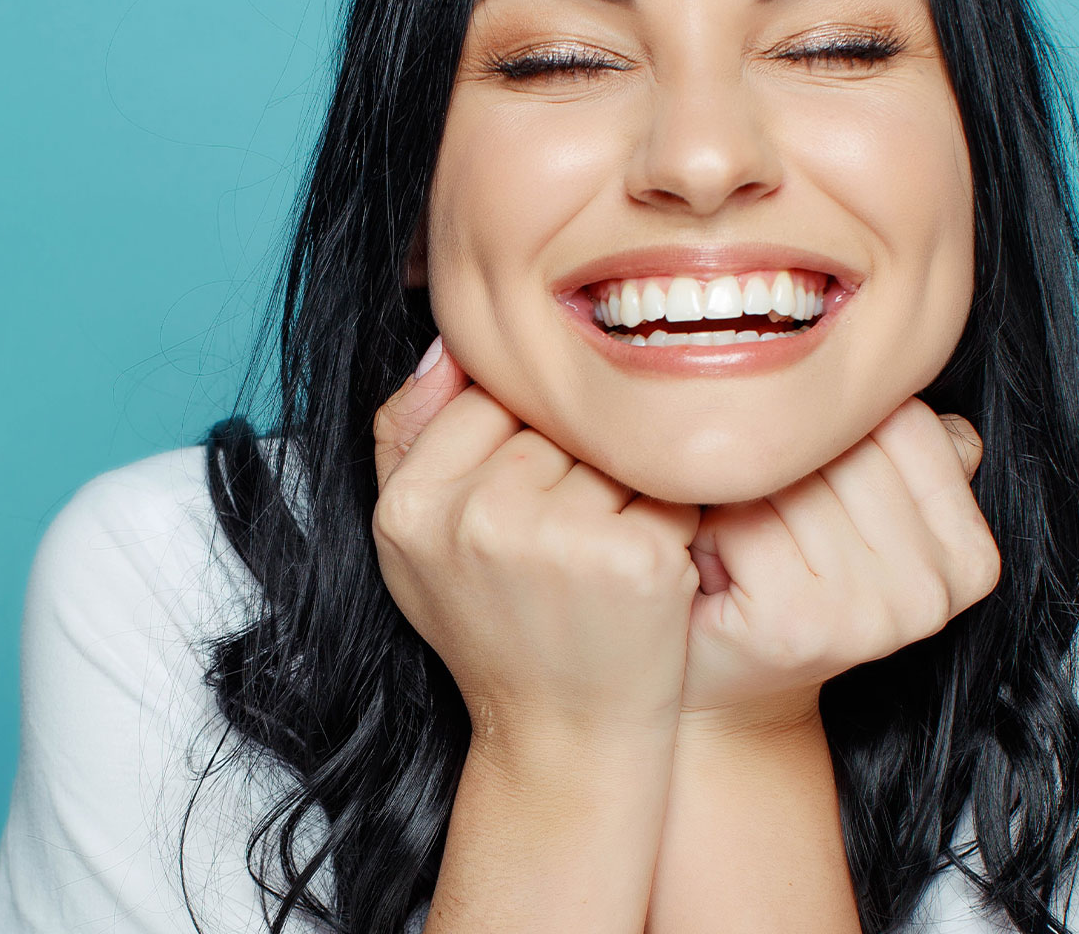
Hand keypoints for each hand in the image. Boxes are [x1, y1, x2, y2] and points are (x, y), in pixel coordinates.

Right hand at [371, 337, 703, 747]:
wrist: (559, 737)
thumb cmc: (493, 628)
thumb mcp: (413, 540)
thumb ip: (407, 434)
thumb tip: (449, 340)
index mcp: (411, 506)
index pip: (485, 395)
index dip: (519, 441)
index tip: (526, 498)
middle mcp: (478, 517)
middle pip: (553, 419)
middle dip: (572, 463)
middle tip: (565, 539)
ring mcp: (559, 538)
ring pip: (612, 447)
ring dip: (622, 486)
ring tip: (598, 554)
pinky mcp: (635, 559)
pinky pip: (668, 486)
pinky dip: (670, 520)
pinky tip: (642, 569)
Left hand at [679, 398, 999, 721]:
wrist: (728, 692)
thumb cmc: (784, 581)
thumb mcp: (860, 512)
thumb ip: (898, 448)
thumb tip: (904, 372)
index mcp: (972, 556)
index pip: (902, 422)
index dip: (831, 435)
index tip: (811, 486)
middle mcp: (937, 591)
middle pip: (844, 448)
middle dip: (784, 464)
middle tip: (761, 516)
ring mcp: (876, 613)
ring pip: (791, 480)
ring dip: (740, 496)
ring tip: (738, 541)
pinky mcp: (803, 625)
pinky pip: (744, 519)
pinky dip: (709, 529)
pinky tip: (714, 564)